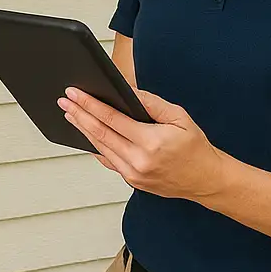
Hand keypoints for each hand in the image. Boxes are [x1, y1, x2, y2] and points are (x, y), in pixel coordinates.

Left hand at [57, 86, 229, 201]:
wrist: (206, 179)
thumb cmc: (195, 146)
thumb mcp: (178, 116)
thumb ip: (150, 103)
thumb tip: (125, 90)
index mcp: (151, 142)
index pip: (111, 118)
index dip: (89, 104)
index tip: (74, 93)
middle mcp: (139, 161)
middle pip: (99, 133)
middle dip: (79, 114)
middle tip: (64, 101)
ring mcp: (133, 174)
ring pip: (100, 148)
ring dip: (82, 129)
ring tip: (70, 114)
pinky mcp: (132, 181)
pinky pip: (108, 161)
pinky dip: (95, 147)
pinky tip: (85, 135)